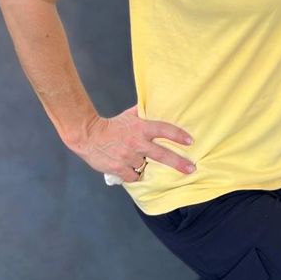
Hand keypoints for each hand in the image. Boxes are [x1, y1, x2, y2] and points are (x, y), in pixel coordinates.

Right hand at [71, 104, 194, 182]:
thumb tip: (158, 103)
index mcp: (141, 128)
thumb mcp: (130, 115)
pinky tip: (130, 169)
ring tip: (137, 159)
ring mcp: (128, 157)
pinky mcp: (119, 169)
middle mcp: (137, 143)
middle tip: (191, 169)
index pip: (164, 130)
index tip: (190, 141)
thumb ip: (144, 113)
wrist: (88, 135)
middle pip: (162, 155)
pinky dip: (133, 174)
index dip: (178, 135)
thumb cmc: (112, 125)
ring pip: (145, 166)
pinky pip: (133, 176)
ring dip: (145, 165)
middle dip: (179, 162)